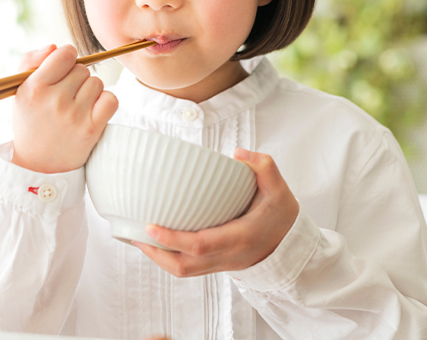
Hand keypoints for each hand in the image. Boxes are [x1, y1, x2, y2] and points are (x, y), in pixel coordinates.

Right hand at [11, 44, 117, 173]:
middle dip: (76, 78)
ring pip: (97, 83)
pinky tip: (92, 111)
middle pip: (82, 69)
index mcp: (33, 88)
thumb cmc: (31, 120)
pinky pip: (111, 99)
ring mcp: (74, 116)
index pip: (65, 54)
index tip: (62, 70)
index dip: (66, 59)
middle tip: (65, 96)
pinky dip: (105, 103)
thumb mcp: (20, 90)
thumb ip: (31, 60)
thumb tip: (55, 46)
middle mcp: (54, 101)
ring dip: (89, 91)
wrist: (38, 164)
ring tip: (76, 106)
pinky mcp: (92, 129)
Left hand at [133, 148, 297, 276]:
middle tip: (134, 233)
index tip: (150, 225)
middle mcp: (227, 256)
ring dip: (158, 257)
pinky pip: (187, 268)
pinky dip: (168, 257)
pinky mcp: (216, 265)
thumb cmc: (281, 216)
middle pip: (184, 265)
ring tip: (138, 239)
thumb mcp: (279, 189)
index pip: (201, 244)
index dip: (173, 238)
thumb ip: (264, 167)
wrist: (292, 246)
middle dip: (156, 252)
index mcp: (240, 237)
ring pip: (183, 271)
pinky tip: (156, 242)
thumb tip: (237, 154)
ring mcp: (221, 264)